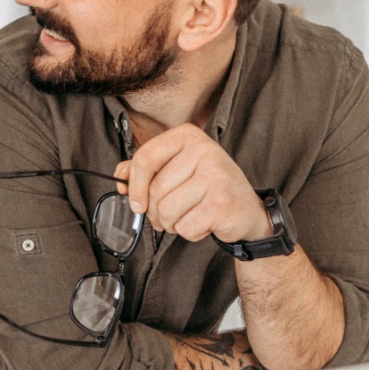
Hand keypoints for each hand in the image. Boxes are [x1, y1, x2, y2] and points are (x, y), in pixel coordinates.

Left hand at [114, 124, 272, 242]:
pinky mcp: (221, 202)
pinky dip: (190, 233)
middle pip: (155, 190)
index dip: (134, 185)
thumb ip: (146, 169)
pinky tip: (205, 223)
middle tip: (171, 214)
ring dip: (173, 224)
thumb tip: (120, 177)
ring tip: (191, 216)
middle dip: (157, 212)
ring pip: (167, 211)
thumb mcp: (178, 169)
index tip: (136, 202)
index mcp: (188, 136)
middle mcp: (204, 150)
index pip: (145, 158)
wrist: (248, 210)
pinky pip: (185, 227)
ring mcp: (215, 176)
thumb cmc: (209, 189)